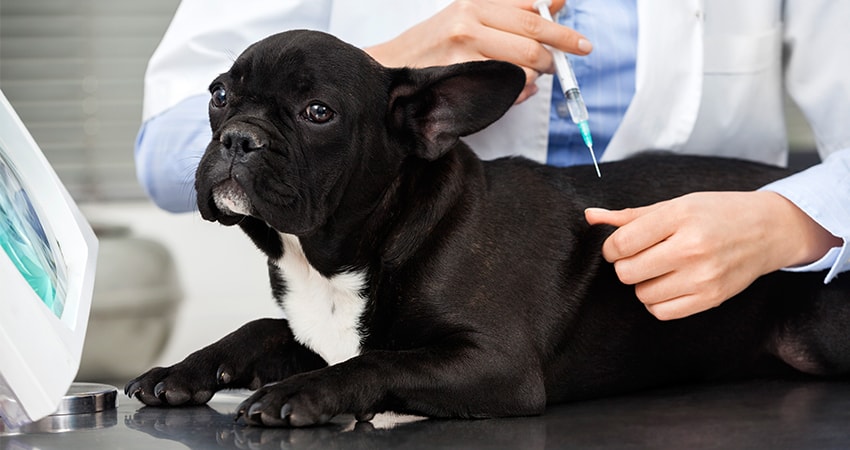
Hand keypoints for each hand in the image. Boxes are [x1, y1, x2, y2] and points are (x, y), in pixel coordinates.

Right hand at [364, 0, 592, 103]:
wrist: (390, 73)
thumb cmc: (432, 49)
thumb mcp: (466, 19)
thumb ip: (509, 14)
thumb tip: (555, 6)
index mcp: (474, 4)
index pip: (531, 7)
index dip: (560, 23)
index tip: (580, 40)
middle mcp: (470, 23)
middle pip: (534, 35)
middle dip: (558, 51)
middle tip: (567, 60)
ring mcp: (465, 52)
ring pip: (524, 65)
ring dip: (537, 75)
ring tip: (533, 78)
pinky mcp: (462, 80)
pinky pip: (508, 88)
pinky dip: (519, 93)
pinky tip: (516, 91)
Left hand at [585, 191, 841, 319]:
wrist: (768, 230)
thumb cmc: (717, 213)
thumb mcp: (675, 204)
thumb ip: (630, 215)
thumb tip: (590, 216)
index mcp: (679, 217)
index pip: (622, 243)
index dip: (612, 247)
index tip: (620, 246)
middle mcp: (691, 248)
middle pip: (627, 272)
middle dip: (626, 265)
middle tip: (641, 256)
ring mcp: (702, 276)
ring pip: (642, 294)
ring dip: (643, 283)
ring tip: (660, 269)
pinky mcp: (711, 298)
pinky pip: (662, 312)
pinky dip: (657, 302)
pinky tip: (668, 285)